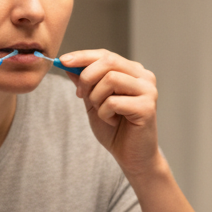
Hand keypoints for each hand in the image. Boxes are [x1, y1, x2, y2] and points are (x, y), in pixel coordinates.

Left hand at [62, 49, 159, 175]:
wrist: (132, 157)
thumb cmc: (116, 130)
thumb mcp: (94, 102)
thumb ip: (85, 83)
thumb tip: (68, 63)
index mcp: (133, 72)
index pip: (106, 55)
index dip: (83, 56)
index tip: (63, 60)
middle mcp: (144, 77)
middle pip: (108, 62)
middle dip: (87, 77)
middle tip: (80, 94)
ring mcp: (148, 91)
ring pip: (110, 79)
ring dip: (97, 98)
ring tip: (103, 112)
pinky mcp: (147, 107)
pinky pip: (114, 101)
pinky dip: (105, 113)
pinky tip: (113, 121)